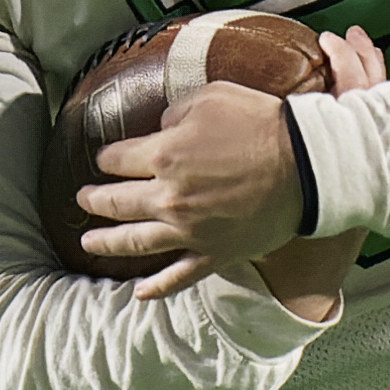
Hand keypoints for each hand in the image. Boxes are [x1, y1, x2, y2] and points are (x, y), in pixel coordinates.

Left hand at [76, 27, 384, 307]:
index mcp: (164, 155)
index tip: (103, 160)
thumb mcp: (211, 97)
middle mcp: (169, 197)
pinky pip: (179, 276)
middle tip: (82, 201)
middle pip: (116, 203)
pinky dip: (157, 287)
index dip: (106, 158)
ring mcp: (190, 231)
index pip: (116, 160)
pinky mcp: (214, 254)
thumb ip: (175, 112)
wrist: (307, 165)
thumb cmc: (260, 123)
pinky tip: (139, 292)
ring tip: (89, 243)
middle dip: (93, 201)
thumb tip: (159, 129)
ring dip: (107, 243)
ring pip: (136, 243)